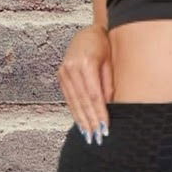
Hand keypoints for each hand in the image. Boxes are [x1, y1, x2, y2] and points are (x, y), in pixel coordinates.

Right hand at [57, 23, 114, 143]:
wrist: (88, 33)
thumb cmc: (104, 47)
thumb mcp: (110, 63)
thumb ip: (108, 85)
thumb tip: (108, 107)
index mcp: (86, 63)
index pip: (94, 95)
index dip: (99, 113)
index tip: (105, 128)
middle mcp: (71, 68)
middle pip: (83, 101)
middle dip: (90, 121)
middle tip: (97, 138)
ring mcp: (64, 72)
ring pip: (74, 102)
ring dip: (82, 121)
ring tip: (89, 136)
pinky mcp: (61, 76)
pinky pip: (69, 98)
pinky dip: (75, 113)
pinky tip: (81, 124)